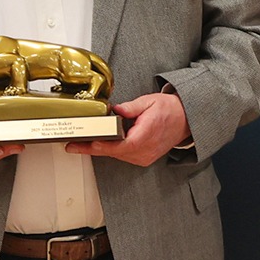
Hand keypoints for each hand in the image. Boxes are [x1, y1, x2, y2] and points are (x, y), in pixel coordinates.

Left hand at [67, 91, 189, 165]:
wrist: (186, 120)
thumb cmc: (170, 110)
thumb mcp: (150, 101)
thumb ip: (131, 107)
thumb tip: (115, 110)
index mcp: (144, 137)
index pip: (117, 146)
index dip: (99, 145)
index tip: (83, 144)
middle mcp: (144, 151)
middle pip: (112, 152)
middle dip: (92, 148)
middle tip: (73, 145)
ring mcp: (144, 157)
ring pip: (116, 155)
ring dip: (101, 149)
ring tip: (83, 143)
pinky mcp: (143, 158)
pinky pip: (123, 155)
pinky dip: (112, 149)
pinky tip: (103, 143)